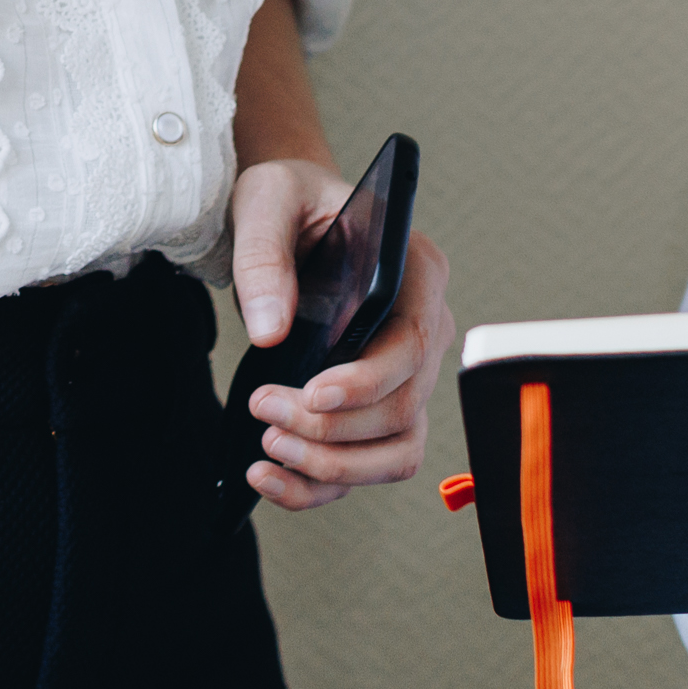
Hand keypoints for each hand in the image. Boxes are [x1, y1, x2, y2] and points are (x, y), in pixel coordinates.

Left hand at [230, 198, 453, 510]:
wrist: (287, 220)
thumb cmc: (290, 203)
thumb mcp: (268, 203)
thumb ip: (264, 256)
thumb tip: (269, 330)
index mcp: (417, 272)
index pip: (411, 345)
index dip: (366, 382)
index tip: (310, 394)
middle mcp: (424, 330)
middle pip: (403, 409)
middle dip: (331, 429)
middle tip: (263, 411)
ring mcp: (405, 377)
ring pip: (396, 452)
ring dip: (332, 467)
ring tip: (268, 449)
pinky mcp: (374, 409)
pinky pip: (366, 466)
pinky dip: (320, 486)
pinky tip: (270, 478)